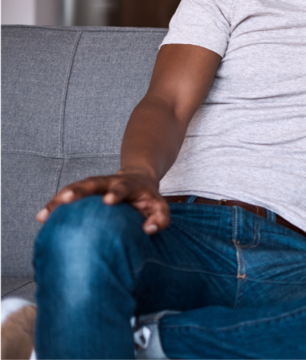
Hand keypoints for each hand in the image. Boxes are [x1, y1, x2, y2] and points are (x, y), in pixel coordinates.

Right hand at [35, 169, 168, 234]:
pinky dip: (55, 205)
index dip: (116, 193)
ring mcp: (94, 185)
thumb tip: (147, 230)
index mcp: (129, 185)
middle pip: (92, 182)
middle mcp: (108, 182)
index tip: (108, 201)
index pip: (122, 187)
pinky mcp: (83, 192)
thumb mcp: (160, 207)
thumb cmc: (148, 199)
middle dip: (79, 190)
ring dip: (60, 199)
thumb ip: (160, 218)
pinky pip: (67, 197)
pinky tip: (42, 217)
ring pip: (75, 188)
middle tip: (66, 199)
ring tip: (45, 213)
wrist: (138, 179)